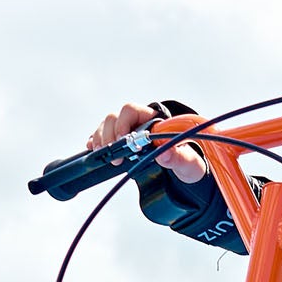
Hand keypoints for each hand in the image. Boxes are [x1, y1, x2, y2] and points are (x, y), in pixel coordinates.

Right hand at [86, 101, 206, 182]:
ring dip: (101, 139)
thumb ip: (180, 158)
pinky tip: (93, 149)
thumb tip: (164, 154)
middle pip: (114, 117)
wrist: (183, 172)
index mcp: (153, 119)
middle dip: (110, 135)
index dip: (123, 123)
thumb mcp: (188, 163)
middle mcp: (137, 122)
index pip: (130, 110)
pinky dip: (95, 142)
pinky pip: (102, 136)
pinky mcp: (120, 143)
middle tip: (114, 156)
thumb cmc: (187, 163)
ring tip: (104, 155)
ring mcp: (127, 131)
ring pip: (105, 126)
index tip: (123, 141)